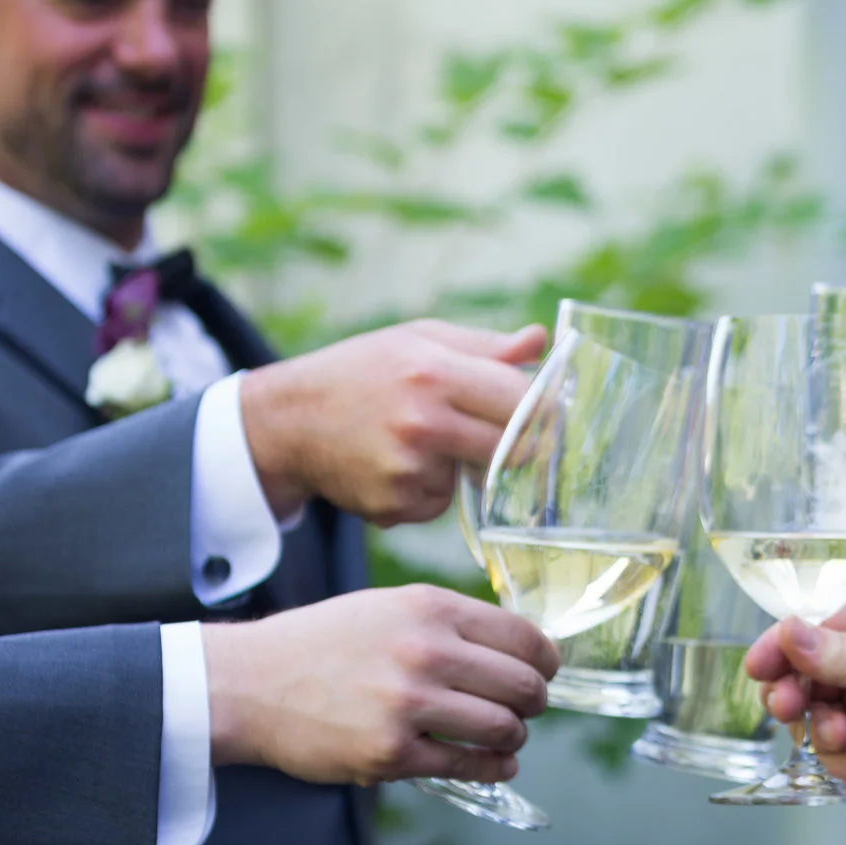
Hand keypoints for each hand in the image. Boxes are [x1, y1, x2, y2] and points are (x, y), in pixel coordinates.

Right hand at [202, 586, 557, 784]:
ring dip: (514, 737)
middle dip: (535, 703)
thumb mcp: (387, 607)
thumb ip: (447, 622)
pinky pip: (467, 765)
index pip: (523, 636)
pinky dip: (491, 768)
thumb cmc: (321, 644)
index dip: (546, 660)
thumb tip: (514, 650)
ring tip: (506, 737)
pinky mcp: (391, 754)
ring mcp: (408, 705)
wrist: (251, 684)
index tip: (546, 671)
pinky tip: (494, 764)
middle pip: (523, 686)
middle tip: (527, 709)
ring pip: (503, 728)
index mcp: (428, 608)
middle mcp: (425, 651)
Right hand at [239, 321, 547, 525]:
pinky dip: (431, 489)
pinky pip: (441, 502)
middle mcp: (423, 422)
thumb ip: (485, 346)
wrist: (290, 421)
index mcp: (434, 372)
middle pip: (513, 448)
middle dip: (520, 444)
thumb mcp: (418, 339)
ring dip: (467, 466)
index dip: (547, 410)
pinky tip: (398, 465)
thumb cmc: (362, 370)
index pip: (522, 400)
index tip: (554, 414)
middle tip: (508, 434)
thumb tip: (542, 341)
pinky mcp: (396, 505)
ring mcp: (409, 470)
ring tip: (423, 439)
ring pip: (478, 478)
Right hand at [742, 600, 845, 831]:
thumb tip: (788, 630)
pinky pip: (834, 760)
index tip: (758, 665)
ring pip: (814, 721)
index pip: (816, 629)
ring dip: (824, 732)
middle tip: (787, 707)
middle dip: (794, 693)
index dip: (784, 645)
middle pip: (805, 676)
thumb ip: (843, 655)